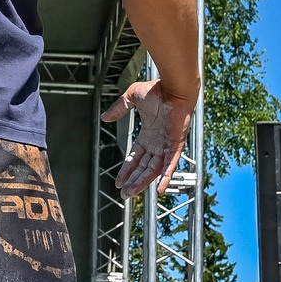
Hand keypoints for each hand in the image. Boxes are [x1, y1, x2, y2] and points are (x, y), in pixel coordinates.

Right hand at [102, 79, 194, 197]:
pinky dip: (166, 177)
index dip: (127, 169)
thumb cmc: (157, 90)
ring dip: (142, 182)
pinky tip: (160, 189)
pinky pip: (171, 165)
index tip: (119, 181)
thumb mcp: (132, 99)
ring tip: (131, 193)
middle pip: (143, 168)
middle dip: (132, 181)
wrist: (174, 87)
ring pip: (154, 170)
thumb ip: (119, 109)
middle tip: (123, 193)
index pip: (136, 157)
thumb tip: (105, 117)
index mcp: (148, 135)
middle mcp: (158, 143)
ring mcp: (167, 146)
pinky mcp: (176, 146)